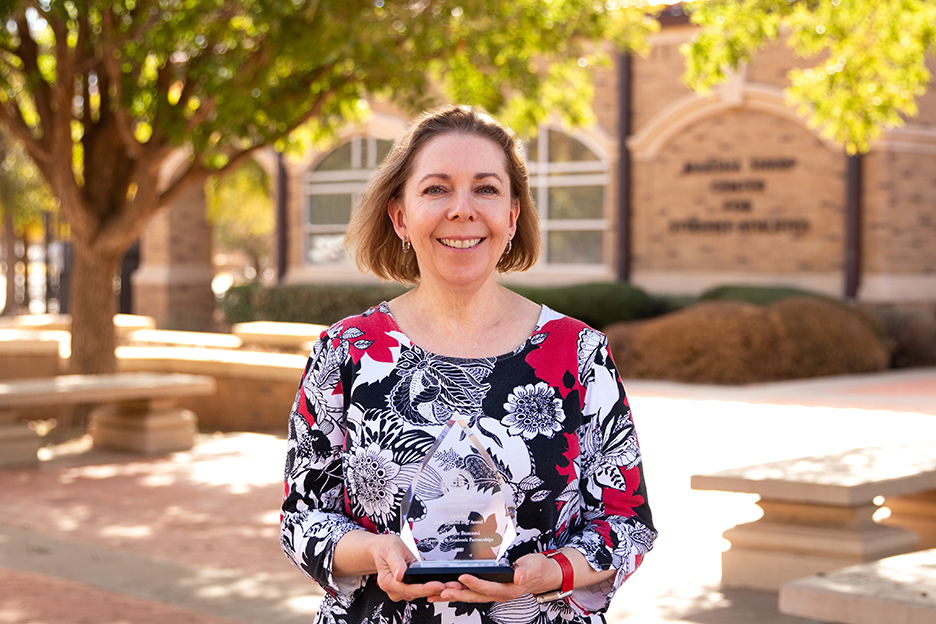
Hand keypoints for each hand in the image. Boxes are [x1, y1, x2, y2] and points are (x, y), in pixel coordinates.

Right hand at [372, 535, 452, 601]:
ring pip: (422, 593)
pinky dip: (434, 587)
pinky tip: (446, 584)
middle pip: (418, 593)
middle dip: (436, 589)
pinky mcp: (409, 589)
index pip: (409, 588)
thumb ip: (396, 562)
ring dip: (437, 589)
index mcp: (388, 581)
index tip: (438, 585)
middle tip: (454, 586)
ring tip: (453, 584)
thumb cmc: (387, 548)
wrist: (384, 550)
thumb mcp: (392, 549)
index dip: (425, 588)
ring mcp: (402, 591)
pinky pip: (422, 590)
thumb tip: (400, 574)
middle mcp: (395, 590)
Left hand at [432, 553, 560, 603]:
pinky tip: (445, 592)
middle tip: (441, 591)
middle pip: (474, 595)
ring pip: (470, 596)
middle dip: (456, 594)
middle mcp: (499, 593)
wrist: (543, 575)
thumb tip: (518, 576)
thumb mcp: (535, 566)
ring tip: (435, 594)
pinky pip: (471, 592)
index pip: (488, 587)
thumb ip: (526, 571)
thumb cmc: (538, 570)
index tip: (462, 577)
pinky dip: (457, 592)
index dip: (475, 583)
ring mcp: (493, 592)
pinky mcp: (489, 589)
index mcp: (509, 589)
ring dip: (453, 595)